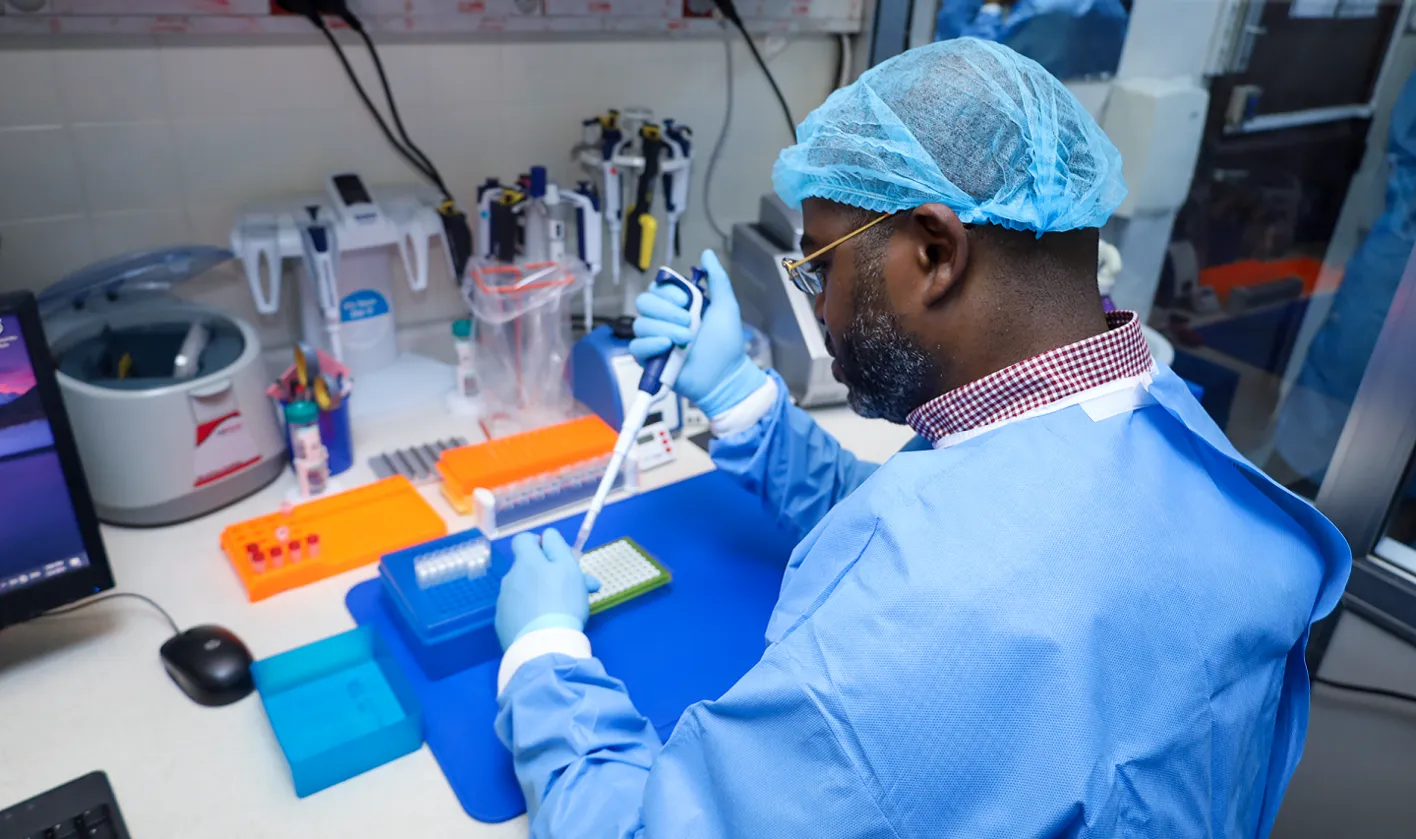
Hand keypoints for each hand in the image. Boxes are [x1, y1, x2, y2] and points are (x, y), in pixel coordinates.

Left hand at [495, 529, 601, 649]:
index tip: (554, 555)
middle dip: (546, 573)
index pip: (523, 540)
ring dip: (539, 594)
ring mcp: (503, 602)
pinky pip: (517, 611)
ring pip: (523, 590)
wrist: (544, 645)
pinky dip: (530, 613)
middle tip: (570, 589)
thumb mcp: (568, 567)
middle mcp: (509, 578)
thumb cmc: (562, 601)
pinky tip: (544, 624)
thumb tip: (547, 535)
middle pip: (526, 568)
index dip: (538, 543)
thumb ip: (556, 546)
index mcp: (525, 562)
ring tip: (559, 611)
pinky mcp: (502, 624)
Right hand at [630, 249, 767, 417]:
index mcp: (678, 306)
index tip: (686, 301)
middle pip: (644, 303)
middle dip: (666, 311)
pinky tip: (667, 347)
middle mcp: (663, 320)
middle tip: (688, 323)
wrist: (726, 375)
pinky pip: (636, 346)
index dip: (668, 292)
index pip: (657, 288)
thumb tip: (707, 254)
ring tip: (686, 340)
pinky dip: (650, 344)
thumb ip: (717, 279)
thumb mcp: (726, 305)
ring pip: (641, 324)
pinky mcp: (649, 360)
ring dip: (664, 329)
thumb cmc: (727, 343)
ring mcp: (655, 340)